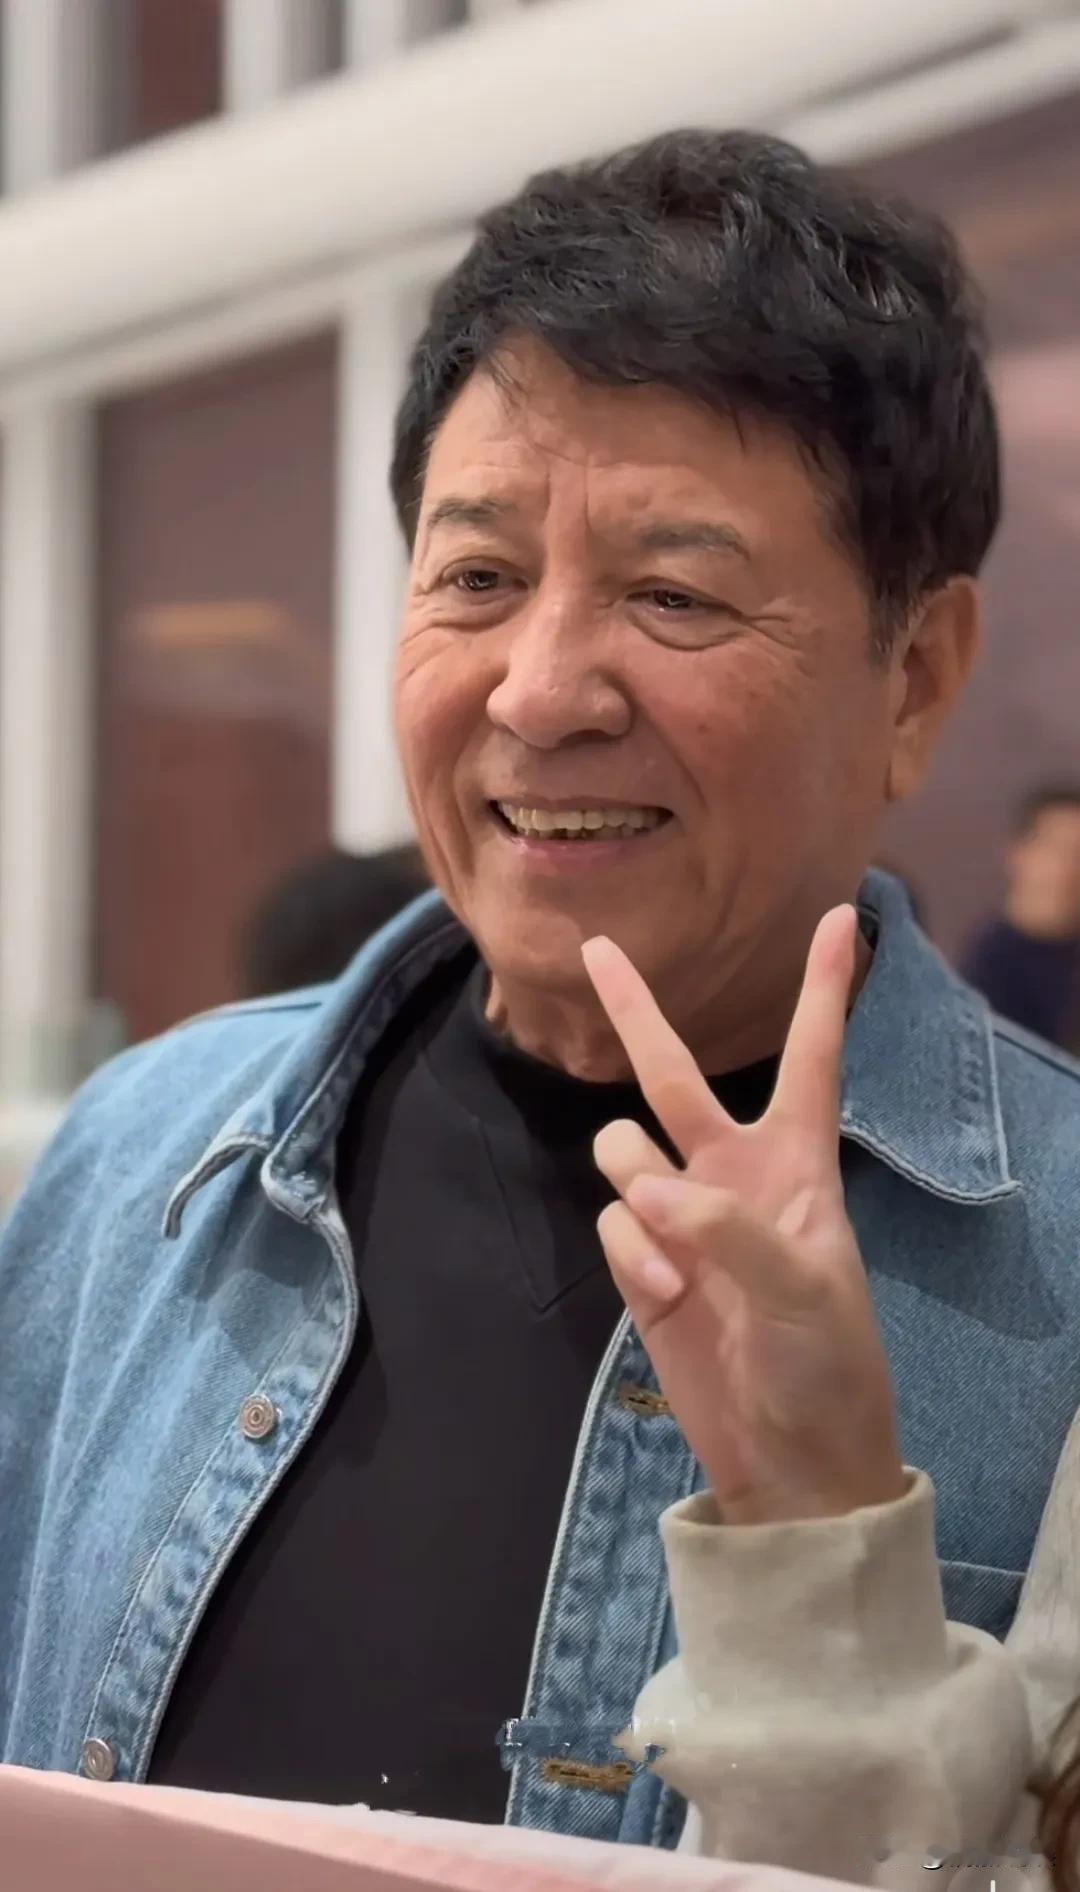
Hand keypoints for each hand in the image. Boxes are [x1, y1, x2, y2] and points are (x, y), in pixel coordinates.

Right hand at [581, 906, 904, 1525]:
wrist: (788, 1457)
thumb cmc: (828, 1365)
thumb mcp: (805, 1291)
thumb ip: (729, 1229)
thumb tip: (647, 1192)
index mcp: (798, 1164)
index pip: (812, 1058)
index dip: (825, 990)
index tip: (846, 919)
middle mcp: (733, 1174)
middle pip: (674, 1074)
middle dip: (636, 1011)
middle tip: (596, 947)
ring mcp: (682, 1218)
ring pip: (622, 1151)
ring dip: (636, 1191)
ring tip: (674, 1260)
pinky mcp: (643, 1263)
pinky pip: (610, 1221)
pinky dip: (629, 1256)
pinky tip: (665, 1300)